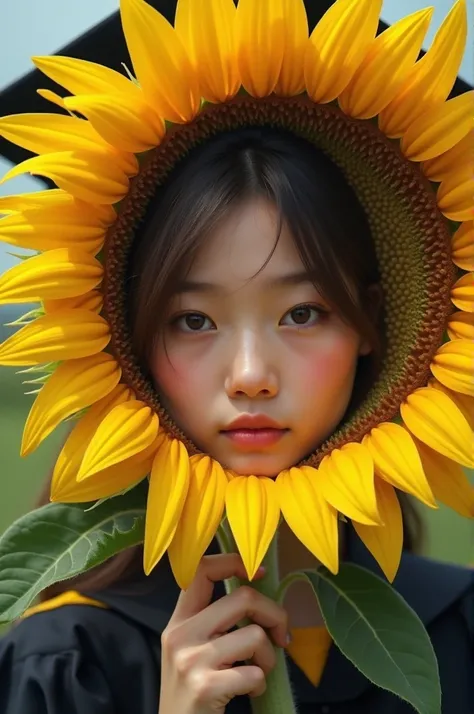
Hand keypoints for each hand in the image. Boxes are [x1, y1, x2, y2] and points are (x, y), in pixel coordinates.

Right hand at [158, 552, 288, 713]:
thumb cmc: (192, 693)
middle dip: (274, 614)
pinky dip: (260, 683)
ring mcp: (190, 660)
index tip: (258, 572)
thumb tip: (256, 590)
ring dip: (268, 657)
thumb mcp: (191, 650)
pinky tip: (248, 692)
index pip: (201, 570)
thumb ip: (213, 621)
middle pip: (243, 597)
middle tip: (280, 636)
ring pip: (254, 635)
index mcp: (178, 621)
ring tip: (257, 671)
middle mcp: (180, 635)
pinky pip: (255, 673)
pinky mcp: (204, 687)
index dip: (234, 562)